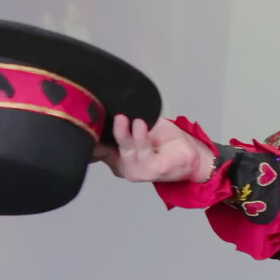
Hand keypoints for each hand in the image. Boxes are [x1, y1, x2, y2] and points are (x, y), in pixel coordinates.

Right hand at [92, 115, 212, 183]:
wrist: (192, 156)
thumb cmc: (165, 142)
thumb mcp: (141, 129)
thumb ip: (125, 125)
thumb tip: (108, 108)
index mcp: (116, 157)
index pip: (98, 146)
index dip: (92, 133)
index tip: (88, 116)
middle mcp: (123, 166)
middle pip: (110, 147)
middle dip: (106, 130)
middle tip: (106, 114)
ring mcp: (136, 171)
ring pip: (127, 148)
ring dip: (125, 133)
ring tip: (124, 118)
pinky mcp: (152, 170)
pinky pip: (144, 151)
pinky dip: (140, 137)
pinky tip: (139, 124)